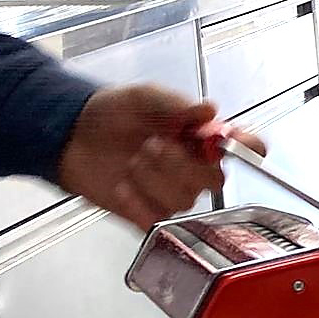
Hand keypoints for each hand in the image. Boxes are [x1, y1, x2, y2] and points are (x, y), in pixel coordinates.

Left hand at [56, 85, 262, 229]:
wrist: (70, 137)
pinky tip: (124, 185)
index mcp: (202, 137)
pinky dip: (138, 202)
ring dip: (154, 179)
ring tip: (132, 162)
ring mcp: (173, 193)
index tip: (229, 142)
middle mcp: (194, 167)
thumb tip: (209, 110)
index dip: (248, 148)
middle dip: (181, 164)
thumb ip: (175, 104)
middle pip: (215, 179)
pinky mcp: (149, 215)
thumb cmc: (111, 113)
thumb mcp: (143, 97)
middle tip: (152, 145)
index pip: (245, 146)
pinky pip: (159, 219)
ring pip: (185, 199)